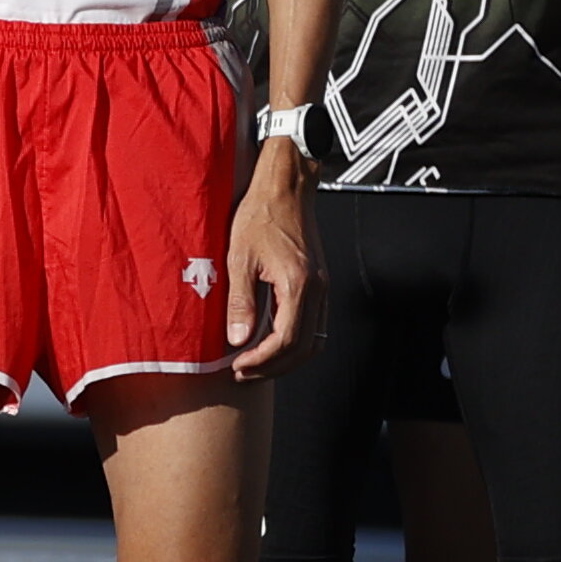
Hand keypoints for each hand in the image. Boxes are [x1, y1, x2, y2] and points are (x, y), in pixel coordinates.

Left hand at [222, 143, 314, 378]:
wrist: (285, 188)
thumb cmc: (259, 216)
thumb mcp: (238, 258)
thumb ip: (239, 301)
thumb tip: (237, 340)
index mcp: (299, 285)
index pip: (286, 341)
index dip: (262, 361)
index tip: (237, 368)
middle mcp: (318, 290)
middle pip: (304, 348)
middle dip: (274, 367)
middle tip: (242, 373)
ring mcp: (322, 288)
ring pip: (314, 341)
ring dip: (285, 358)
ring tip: (253, 363)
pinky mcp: (319, 284)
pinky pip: (313, 325)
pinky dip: (294, 342)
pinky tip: (268, 342)